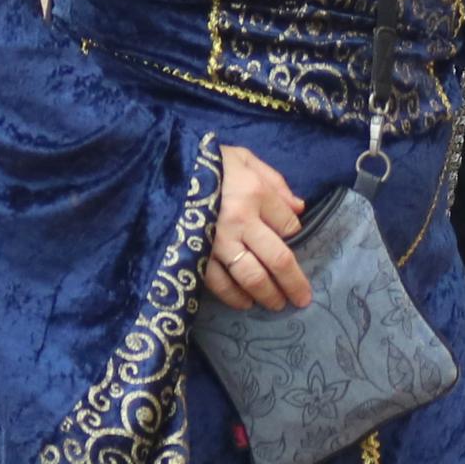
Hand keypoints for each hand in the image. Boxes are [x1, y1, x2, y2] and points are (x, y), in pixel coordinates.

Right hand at [203, 144, 310, 312]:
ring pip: (251, 277)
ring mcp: (217, 242)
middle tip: (302, 299)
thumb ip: (274, 182)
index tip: (292, 238)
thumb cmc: (207, 163)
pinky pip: (219, 284)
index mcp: (254, 194)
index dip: (296, 235)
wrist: (162, 169)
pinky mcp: (195, 255)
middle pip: (277, 260)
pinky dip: (235, 298)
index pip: (289, 225)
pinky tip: (246, 303)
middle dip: (293, 284)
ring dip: (269, 296)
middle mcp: (240, 222)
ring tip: (278, 305)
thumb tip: (299, 208)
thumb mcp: (244, 159)